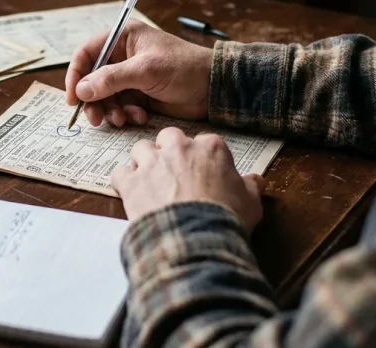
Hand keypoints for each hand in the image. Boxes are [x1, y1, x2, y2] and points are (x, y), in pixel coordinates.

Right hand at [64, 19, 213, 126]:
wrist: (213, 88)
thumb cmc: (183, 68)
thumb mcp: (146, 70)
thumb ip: (111, 79)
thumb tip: (82, 90)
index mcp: (123, 38)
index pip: (87, 53)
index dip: (76, 75)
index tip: (73, 97)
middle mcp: (123, 56)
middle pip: (92, 79)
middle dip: (94, 100)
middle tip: (96, 119)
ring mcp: (131, 77)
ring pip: (105, 96)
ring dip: (110, 110)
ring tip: (122, 120)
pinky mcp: (139, 95)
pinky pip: (121, 106)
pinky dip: (126, 114)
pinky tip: (140, 117)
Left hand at [111, 127, 265, 231]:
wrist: (197, 238)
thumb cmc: (227, 218)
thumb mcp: (250, 202)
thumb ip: (250, 187)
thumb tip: (257, 180)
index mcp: (210, 147)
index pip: (203, 142)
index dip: (200, 158)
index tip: (201, 172)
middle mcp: (179, 148)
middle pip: (168, 137)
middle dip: (168, 151)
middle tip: (173, 172)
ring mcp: (152, 163)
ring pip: (140, 149)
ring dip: (143, 162)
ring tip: (150, 182)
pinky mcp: (131, 182)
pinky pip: (119, 173)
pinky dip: (123, 182)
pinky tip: (130, 193)